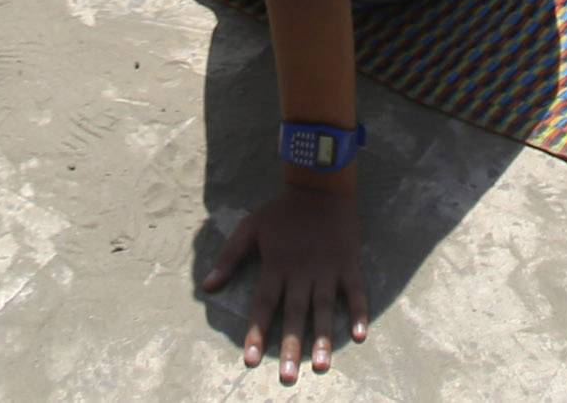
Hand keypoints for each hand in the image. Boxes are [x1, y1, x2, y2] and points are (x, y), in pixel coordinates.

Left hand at [201, 178, 367, 382]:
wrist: (320, 186)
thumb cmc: (282, 211)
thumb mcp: (249, 229)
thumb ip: (228, 258)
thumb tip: (206, 287)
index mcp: (276, 266)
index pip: (264, 306)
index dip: (256, 333)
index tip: (250, 360)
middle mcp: (301, 272)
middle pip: (295, 315)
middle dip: (291, 347)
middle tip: (288, 378)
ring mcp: (327, 269)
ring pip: (324, 309)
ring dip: (323, 338)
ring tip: (322, 366)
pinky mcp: (348, 263)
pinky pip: (356, 292)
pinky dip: (359, 312)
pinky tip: (359, 336)